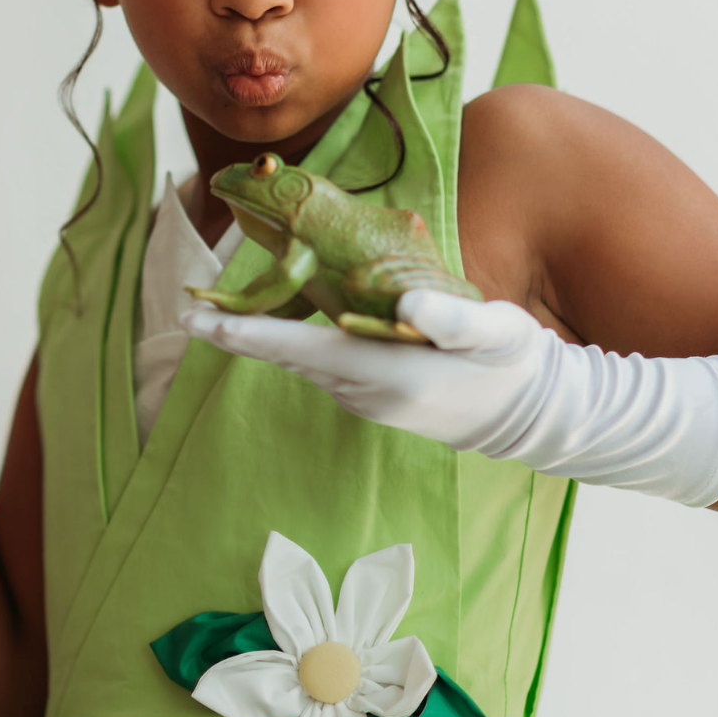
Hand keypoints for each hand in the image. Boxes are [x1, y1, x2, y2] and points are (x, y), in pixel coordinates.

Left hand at [181, 290, 557, 450]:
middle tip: (190, 311)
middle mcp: (363, 391)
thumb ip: (450, 317)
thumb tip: (404, 304)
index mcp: (383, 371)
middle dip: (241, 334)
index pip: (299, 349)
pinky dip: (295, 346)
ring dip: (264, 340)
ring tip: (220, 314)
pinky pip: (322, 366)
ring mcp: (365, 399)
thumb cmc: (509, 361)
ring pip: (302, 363)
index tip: (200, 322)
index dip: (248, 334)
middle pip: (288, 357)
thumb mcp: (492, 331)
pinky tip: (283, 324)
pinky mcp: (373, 397)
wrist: (527, 412)